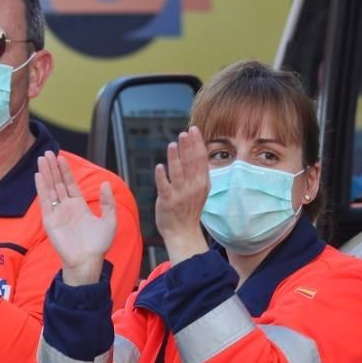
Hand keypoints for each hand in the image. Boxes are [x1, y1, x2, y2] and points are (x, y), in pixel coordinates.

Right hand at [36, 151, 116, 284]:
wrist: (88, 262)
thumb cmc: (98, 245)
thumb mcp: (109, 221)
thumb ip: (108, 202)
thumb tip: (105, 183)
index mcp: (79, 206)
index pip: (70, 184)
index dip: (65, 171)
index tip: (61, 157)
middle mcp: (66, 208)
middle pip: (57, 183)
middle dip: (53, 168)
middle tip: (47, 152)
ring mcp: (57, 213)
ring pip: (50, 189)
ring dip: (46, 174)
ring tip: (41, 159)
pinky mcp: (50, 221)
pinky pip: (44, 202)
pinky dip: (41, 189)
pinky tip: (38, 176)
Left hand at [155, 128, 210, 260]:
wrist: (183, 233)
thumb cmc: (189, 210)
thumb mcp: (199, 190)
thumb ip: (197, 172)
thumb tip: (194, 150)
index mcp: (201, 183)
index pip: (200, 160)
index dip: (197, 144)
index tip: (194, 130)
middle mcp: (193, 187)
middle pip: (190, 163)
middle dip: (188, 147)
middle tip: (184, 133)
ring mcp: (180, 195)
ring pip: (178, 173)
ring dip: (175, 158)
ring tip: (173, 144)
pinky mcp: (167, 202)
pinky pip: (164, 187)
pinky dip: (162, 177)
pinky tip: (160, 166)